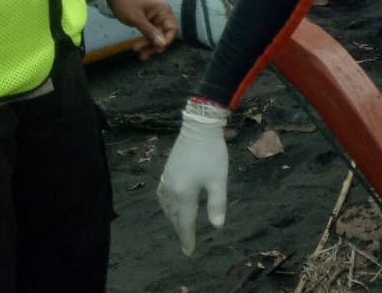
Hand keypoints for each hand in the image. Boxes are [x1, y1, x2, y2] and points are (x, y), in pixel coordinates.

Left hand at [107, 0, 177, 59]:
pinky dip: (146, 42)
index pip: (172, 29)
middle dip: (155, 45)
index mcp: (163, 11)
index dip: (167, 41)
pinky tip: (140, 50)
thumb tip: (162, 44)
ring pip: (157, 36)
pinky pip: (151, 34)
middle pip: (164, 35)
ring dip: (150, 46)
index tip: (157, 50)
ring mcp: (156, 19)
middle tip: (143, 54)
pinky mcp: (149, 22)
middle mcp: (163, 15)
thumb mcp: (136, 18)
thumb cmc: (126, 3)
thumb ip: (149, 31)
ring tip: (140, 55)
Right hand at [157, 98, 230, 255]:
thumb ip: (217, 204)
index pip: (185, 222)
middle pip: (174, 216)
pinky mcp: (166, 171)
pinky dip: (167, 206)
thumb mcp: (218, 180)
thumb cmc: (211, 154)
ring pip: (166, 207)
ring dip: (172, 219)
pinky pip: (163, 196)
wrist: (198, 128)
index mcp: (183, 194)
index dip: (187, 238)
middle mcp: (170, 190)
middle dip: (180, 230)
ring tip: (180, 227)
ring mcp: (166, 180)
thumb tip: (217, 226)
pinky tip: (171, 205)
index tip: (189, 252)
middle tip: (187, 242)